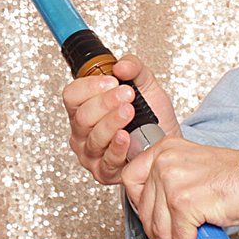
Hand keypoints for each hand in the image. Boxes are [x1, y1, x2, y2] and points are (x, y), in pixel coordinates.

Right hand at [63, 54, 179, 184]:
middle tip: (126, 94)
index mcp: (84, 107)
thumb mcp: (145, 86)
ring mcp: (91, 153)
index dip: (89, 86)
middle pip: (81, 117)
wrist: (167, 143)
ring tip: (129, 112)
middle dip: (105, 103)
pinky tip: (126, 137)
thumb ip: (134, 69)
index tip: (112, 80)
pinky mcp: (104, 172)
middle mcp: (83, 132)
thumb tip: (121, 66)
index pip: (72, 95)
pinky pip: (106, 160)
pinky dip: (117, 148)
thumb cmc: (151, 118)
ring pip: (93, 138)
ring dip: (112, 122)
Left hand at [121, 136, 238, 238]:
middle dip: (159, 235)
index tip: (153, 219)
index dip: (139, 206)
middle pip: (143, 210)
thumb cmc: (236, 176)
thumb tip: (157, 218)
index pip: (130, 180)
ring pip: (159, 229)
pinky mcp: (185, 202)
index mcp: (164, 150)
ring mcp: (172, 182)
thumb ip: (171, 185)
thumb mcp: (193, 170)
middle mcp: (164, 162)